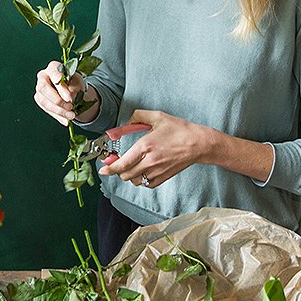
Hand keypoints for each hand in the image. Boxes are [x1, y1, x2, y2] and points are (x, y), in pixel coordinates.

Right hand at [33, 61, 87, 125]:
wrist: (72, 91)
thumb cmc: (74, 83)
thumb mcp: (79, 82)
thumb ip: (75, 87)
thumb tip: (69, 95)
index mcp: (53, 67)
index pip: (53, 73)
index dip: (60, 86)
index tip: (69, 98)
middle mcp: (42, 76)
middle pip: (43, 88)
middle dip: (57, 100)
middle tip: (70, 107)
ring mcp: (39, 89)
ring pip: (44, 101)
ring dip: (58, 111)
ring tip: (71, 116)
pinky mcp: (40, 100)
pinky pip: (46, 110)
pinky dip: (57, 116)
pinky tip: (66, 120)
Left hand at [98, 110, 212, 187]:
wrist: (198, 144)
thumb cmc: (179, 129)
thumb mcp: (157, 117)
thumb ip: (137, 117)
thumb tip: (125, 123)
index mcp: (145, 146)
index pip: (122, 164)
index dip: (109, 168)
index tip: (102, 169)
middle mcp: (149, 162)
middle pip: (125, 174)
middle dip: (117, 170)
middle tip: (116, 162)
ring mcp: (157, 172)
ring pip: (134, 181)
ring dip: (128, 175)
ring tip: (131, 165)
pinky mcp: (163, 177)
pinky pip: (146, 184)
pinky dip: (140, 179)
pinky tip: (142, 170)